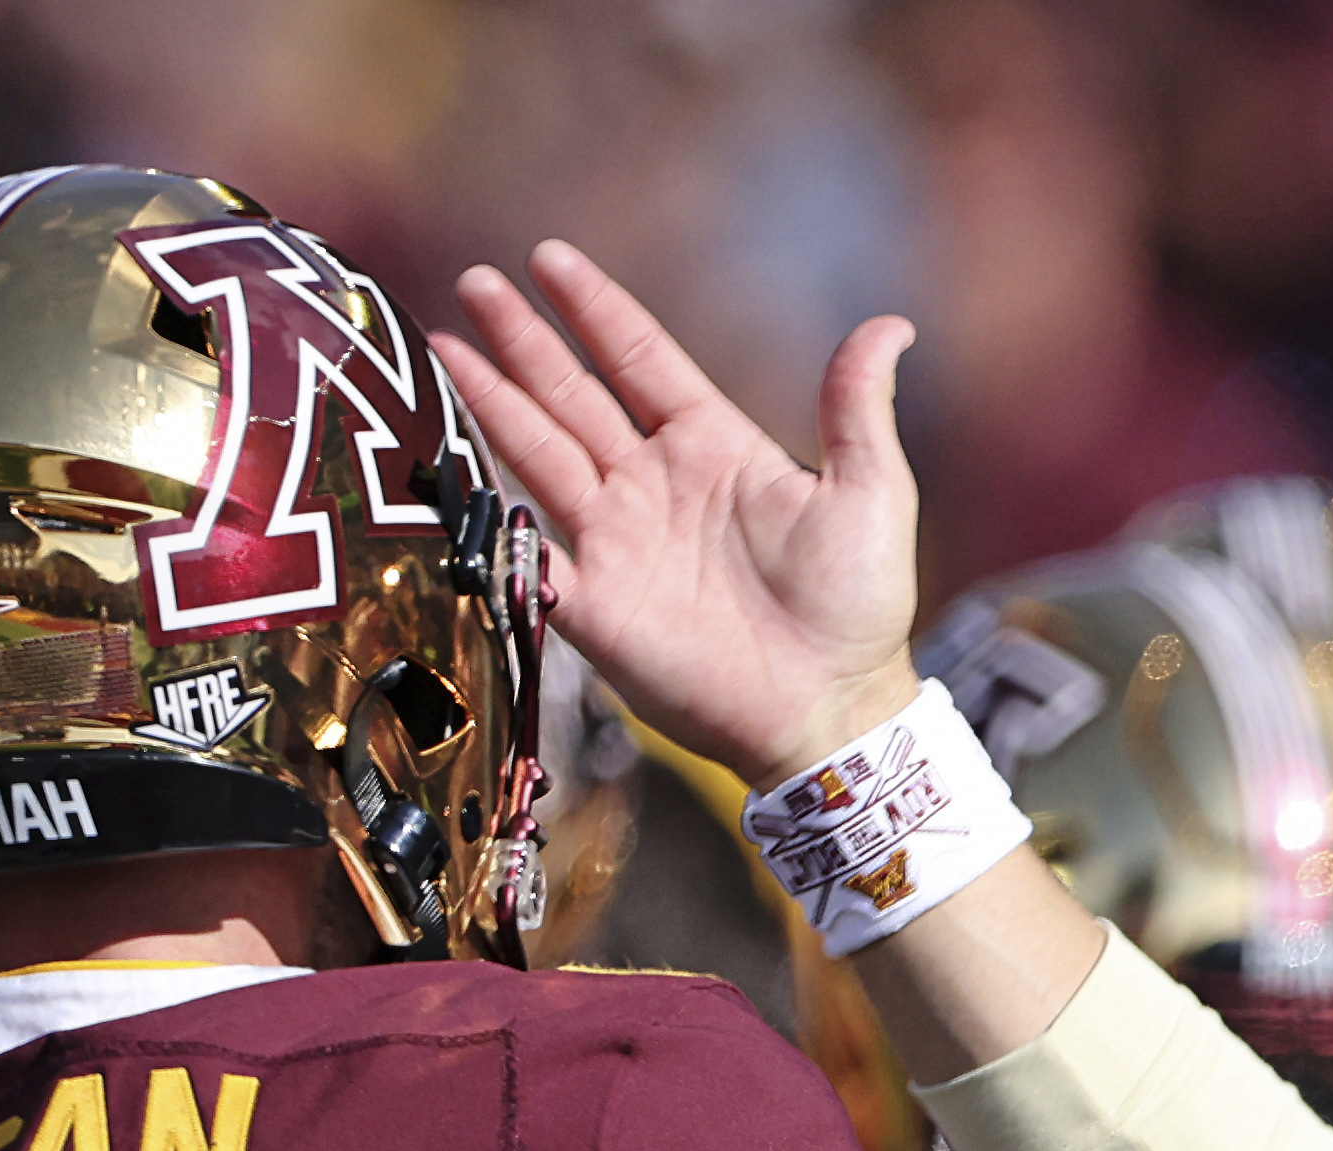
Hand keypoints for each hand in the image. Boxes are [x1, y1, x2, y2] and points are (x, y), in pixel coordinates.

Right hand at [438, 246, 923, 788]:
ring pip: (536, 452)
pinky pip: (524, 550)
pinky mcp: (593, 603)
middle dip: (523, 340)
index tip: (551, 259)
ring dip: (489, 399)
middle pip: (572, 395)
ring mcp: (617, 541)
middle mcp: (653, 485)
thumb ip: (856, 408)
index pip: (640, 359)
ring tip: (442, 345)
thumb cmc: (858, 607)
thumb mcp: (871, 492)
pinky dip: (486, 514)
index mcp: (713, 447)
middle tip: (476, 284)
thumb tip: (891, 325)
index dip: (596, 310)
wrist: (832, 709)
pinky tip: (444, 463)